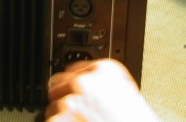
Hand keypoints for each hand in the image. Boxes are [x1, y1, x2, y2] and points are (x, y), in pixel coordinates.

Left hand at [45, 59, 161, 121]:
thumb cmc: (134, 119)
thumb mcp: (127, 91)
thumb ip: (105, 81)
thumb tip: (88, 81)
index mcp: (104, 69)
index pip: (74, 69)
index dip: (74, 84)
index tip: (75, 91)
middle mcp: (86, 81)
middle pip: (58, 84)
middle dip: (65, 97)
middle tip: (78, 111)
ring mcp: (71, 100)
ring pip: (53, 107)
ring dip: (63, 117)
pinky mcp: (60, 119)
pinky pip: (51, 121)